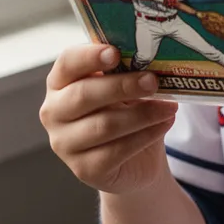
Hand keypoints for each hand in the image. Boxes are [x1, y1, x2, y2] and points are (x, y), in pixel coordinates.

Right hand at [39, 44, 178, 193]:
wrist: (136, 159)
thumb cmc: (126, 110)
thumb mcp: (125, 86)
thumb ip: (127, 71)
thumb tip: (151, 58)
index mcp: (60, 82)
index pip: (67, 62)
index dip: (89, 56)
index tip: (115, 53)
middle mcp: (54, 112)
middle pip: (84, 94)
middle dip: (122, 86)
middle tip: (153, 81)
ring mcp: (64, 144)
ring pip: (104, 125)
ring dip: (143, 113)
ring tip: (170, 106)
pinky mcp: (84, 170)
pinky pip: (117, 150)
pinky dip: (146, 135)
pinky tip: (164, 124)